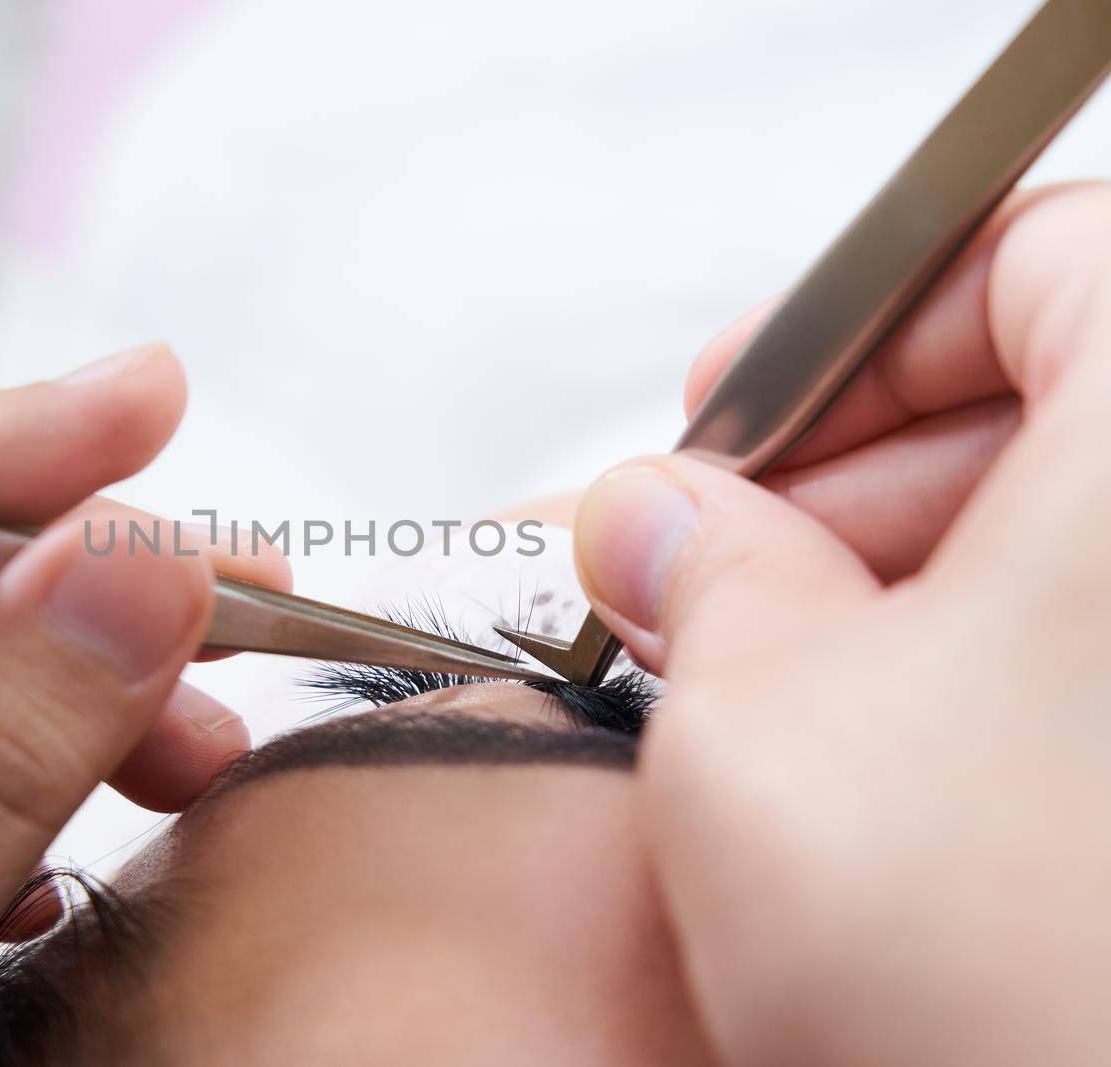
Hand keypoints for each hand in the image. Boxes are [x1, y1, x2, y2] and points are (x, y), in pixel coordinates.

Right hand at [572, 182, 1110, 1064]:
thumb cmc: (1024, 985)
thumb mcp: (761, 732)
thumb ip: (696, 576)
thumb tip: (659, 521)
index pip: (1030, 253)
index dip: (851, 330)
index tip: (747, 417)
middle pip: (1069, 397)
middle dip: (866, 483)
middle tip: (736, 571)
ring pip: (1089, 544)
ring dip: (931, 590)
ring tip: (804, 692)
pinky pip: (1106, 658)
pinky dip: (1017, 679)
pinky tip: (914, 761)